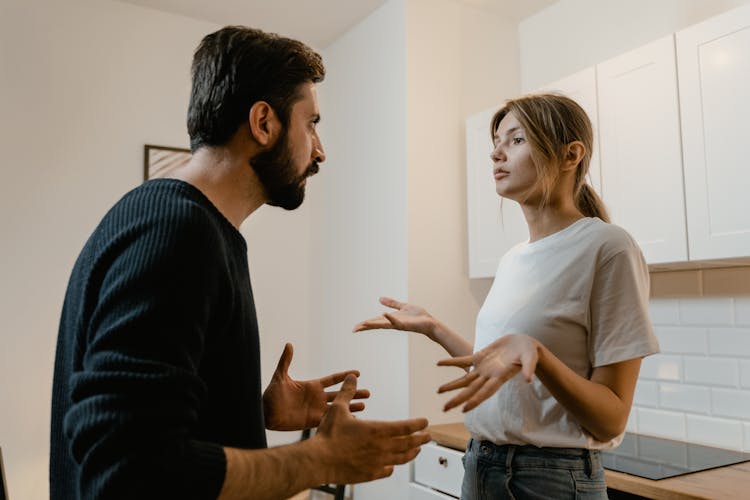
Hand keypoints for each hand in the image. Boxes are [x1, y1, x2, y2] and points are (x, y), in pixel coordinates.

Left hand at [262, 343, 369, 430]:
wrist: (266, 413)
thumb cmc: (271, 395)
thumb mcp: (280, 377)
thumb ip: (286, 361)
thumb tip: (289, 344)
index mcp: (312, 385)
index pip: (332, 379)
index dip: (344, 375)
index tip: (358, 372)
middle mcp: (316, 397)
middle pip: (340, 393)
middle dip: (354, 392)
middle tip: (368, 393)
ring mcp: (316, 409)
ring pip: (338, 407)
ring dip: (351, 406)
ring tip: (364, 406)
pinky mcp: (313, 421)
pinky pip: (330, 420)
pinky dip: (341, 420)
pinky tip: (351, 420)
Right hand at [314, 374, 431, 483]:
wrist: (319, 461)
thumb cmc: (329, 434)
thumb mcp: (338, 408)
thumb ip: (347, 392)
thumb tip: (352, 376)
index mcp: (377, 430)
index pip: (405, 427)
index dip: (417, 424)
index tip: (425, 422)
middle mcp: (382, 447)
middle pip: (409, 443)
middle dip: (421, 439)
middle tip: (428, 436)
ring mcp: (377, 462)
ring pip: (401, 459)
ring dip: (412, 453)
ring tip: (417, 450)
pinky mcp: (370, 474)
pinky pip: (387, 471)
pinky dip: (392, 466)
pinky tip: (392, 465)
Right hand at [352, 297, 434, 337]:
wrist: (430, 322)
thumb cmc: (418, 316)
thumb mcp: (403, 306)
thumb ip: (392, 303)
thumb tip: (380, 299)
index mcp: (391, 319)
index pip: (376, 321)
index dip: (365, 324)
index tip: (356, 327)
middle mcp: (393, 323)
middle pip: (376, 325)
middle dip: (365, 327)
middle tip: (354, 329)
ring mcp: (399, 325)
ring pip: (384, 325)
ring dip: (373, 324)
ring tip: (363, 324)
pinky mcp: (406, 325)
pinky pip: (396, 322)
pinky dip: (390, 318)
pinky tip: (383, 314)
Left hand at [437, 334, 538, 412]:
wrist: (523, 343)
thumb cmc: (529, 352)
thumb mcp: (530, 359)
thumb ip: (528, 369)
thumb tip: (529, 380)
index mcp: (500, 378)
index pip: (485, 392)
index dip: (475, 401)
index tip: (464, 410)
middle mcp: (489, 376)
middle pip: (470, 390)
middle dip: (457, 400)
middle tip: (444, 409)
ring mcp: (483, 367)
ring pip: (464, 379)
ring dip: (452, 385)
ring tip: (438, 391)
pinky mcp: (480, 356)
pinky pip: (463, 360)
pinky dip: (451, 362)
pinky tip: (439, 363)